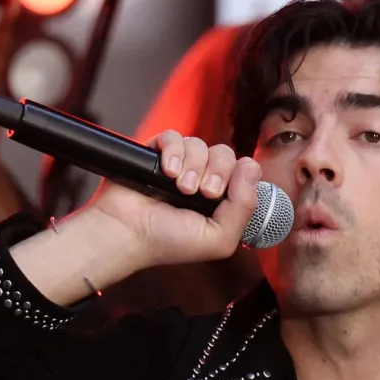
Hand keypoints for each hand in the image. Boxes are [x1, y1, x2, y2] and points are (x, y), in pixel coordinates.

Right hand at [87, 130, 260, 268]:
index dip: (239, 177)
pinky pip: (175, 136)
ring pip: (200, 144)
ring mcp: (180, 165)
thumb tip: (251, 166)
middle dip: (218, 171)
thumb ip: (244, 207)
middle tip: (202, 192)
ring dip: (193, 165)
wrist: (127, 235)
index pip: (244, 171)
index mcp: (221, 199)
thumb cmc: (169, 243)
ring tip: (179, 187)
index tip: (222, 195)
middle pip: (225, 154)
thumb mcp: (219, 238)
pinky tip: (167, 170)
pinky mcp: (157, 152)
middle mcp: (203, 179)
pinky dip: (174, 150)